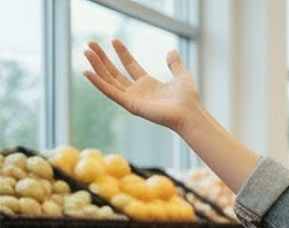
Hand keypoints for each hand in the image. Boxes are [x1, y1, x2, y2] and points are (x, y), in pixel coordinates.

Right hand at [82, 39, 200, 133]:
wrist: (189, 113)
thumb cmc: (188, 100)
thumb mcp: (181, 76)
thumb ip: (175, 64)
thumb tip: (172, 51)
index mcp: (149, 85)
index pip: (130, 66)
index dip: (122, 53)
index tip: (114, 41)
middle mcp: (138, 92)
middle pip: (115, 72)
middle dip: (103, 58)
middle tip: (91, 44)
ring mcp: (132, 98)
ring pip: (109, 80)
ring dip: (97, 66)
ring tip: (86, 51)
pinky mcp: (129, 104)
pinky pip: (110, 92)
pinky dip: (98, 83)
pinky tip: (87, 72)